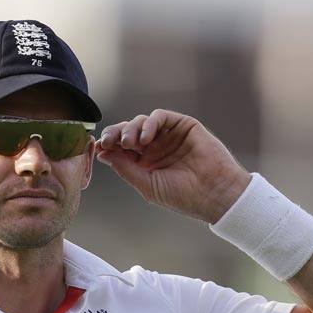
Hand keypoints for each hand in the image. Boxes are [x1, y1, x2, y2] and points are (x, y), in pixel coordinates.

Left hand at [96, 109, 251, 222]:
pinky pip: (160, 116)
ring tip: (130, 142)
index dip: (108, 145)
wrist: (214, 193)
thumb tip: (103, 154)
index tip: (99, 147)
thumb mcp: (147, 184)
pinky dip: (149, 122)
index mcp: (145, 163)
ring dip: (131, 128)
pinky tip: (145, 137)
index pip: (121, 148)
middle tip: (109, 141)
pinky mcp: (182, 126)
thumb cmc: (183, 196)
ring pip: (141, 122)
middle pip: (128, 132)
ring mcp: (168, 136)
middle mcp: (155, 148)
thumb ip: (125, 168)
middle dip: (115, 134)